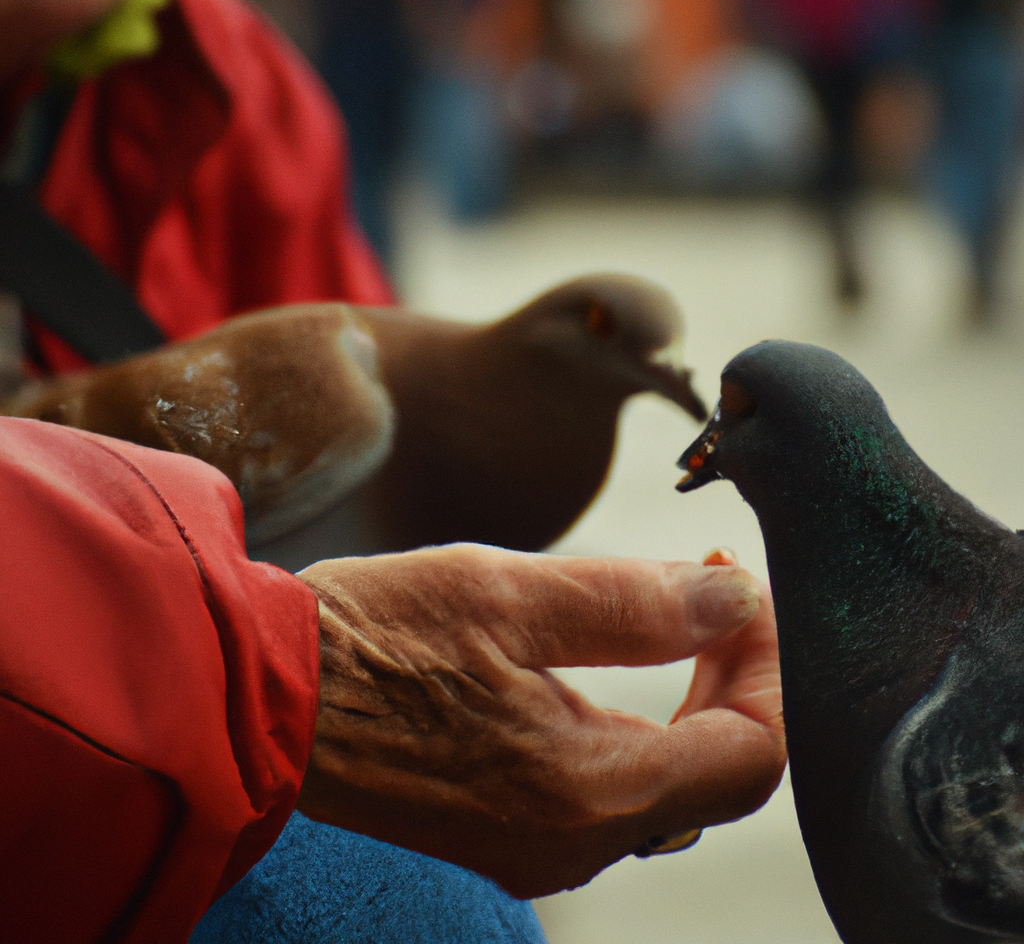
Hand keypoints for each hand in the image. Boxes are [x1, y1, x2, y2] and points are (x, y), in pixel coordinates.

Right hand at [295, 544, 785, 898]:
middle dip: (732, 674)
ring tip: (669, 614)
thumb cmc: (370, 639)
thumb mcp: (506, 593)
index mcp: (588, 786)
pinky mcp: (506, 832)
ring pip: (667, 784)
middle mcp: (575, 840)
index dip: (769, 664)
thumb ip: (634, 601)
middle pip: (716, 772)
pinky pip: (610, 792)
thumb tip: (733, 597)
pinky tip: (605, 668)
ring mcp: (539, 847)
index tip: (745, 588)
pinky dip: (634, 729)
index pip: (750, 750)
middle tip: (714, 589)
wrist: (260, 700)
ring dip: (685, 700)